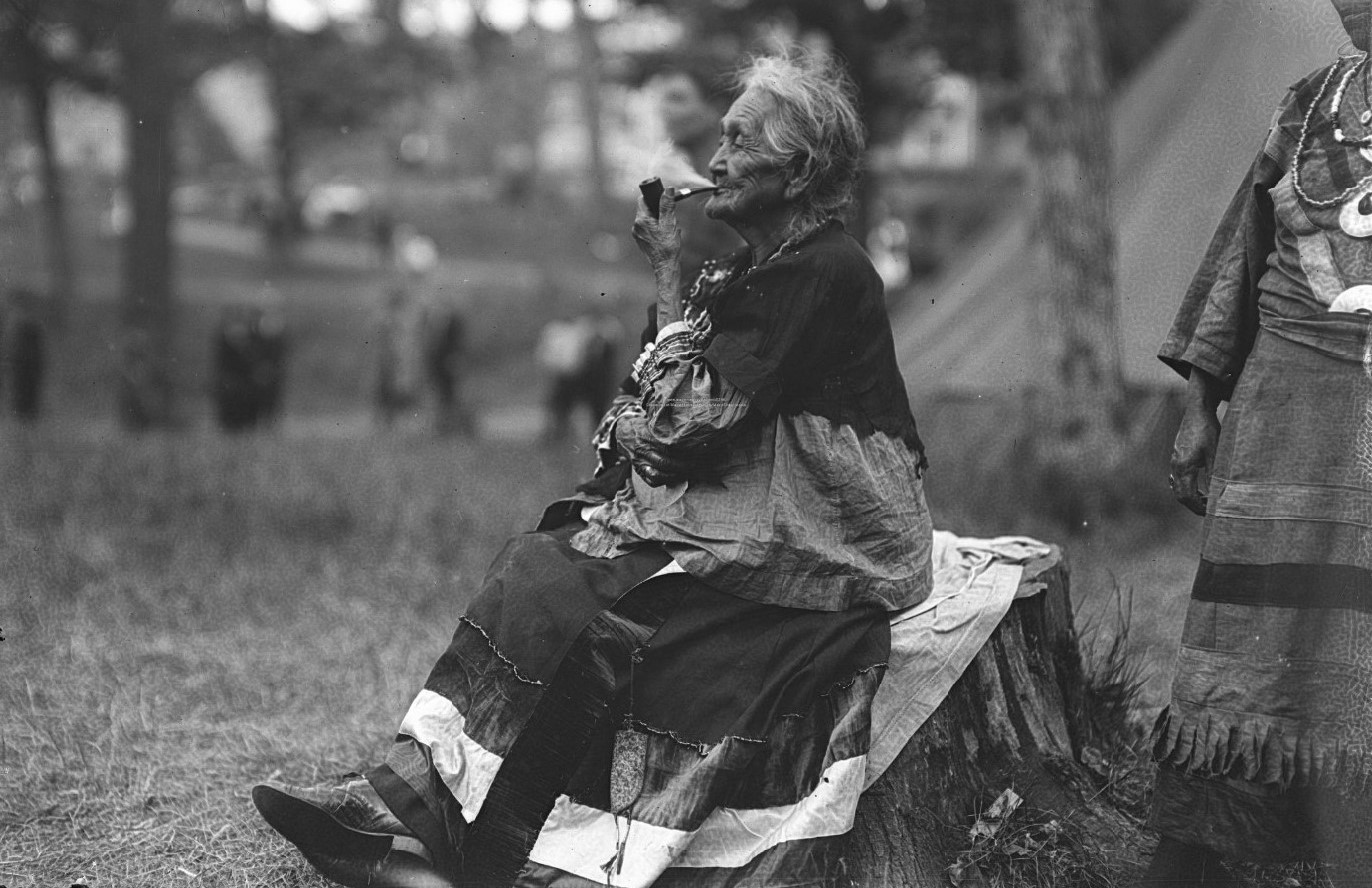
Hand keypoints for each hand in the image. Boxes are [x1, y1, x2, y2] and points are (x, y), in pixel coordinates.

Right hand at [615, 412, 691, 486]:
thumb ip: (668, 430)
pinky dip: (664, 482)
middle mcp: (644, 451)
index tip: (696, 452)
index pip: (669, 447)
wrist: (624, 434)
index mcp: (648, 437)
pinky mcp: (638, 470)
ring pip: (658, 475)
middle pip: (665, 462)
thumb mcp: (654, 424)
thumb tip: (689, 434)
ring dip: (674, 476)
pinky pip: (651, 481)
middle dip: (682, 466)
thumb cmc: (644, 427)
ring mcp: (640, 462)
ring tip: (686, 473)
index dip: (684, 452)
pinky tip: (673, 478)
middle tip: (694, 465)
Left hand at [632, 188, 683, 327]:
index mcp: (641, 220)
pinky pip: (649, 227)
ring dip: (660, 219)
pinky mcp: (642, 240)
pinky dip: (658, 227)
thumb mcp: (670, 224)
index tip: (664, 198)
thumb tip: (668, 190)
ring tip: (669, 228)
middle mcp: (636, 226)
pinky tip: (666, 234)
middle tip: (670, 216)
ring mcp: (638, 234)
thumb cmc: (668, 248)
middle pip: (647, 209)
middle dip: (660, 209)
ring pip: (649, 218)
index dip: (654, 196)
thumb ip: (667, 205)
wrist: (665, 267)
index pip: (643, 199)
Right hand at [1170, 400, 1219, 515]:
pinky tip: (1199, 487)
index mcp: (1184, 467)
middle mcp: (1176, 466)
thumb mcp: (1216, 452)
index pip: (1188, 496)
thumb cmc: (1208, 429)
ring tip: (1207, 500)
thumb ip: (1215, 474)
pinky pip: (1178, 479)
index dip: (1199, 508)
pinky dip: (1187, 487)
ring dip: (1190, 497)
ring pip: (1178, 488)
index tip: (1211, 513)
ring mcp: (1174, 462)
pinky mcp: (1177, 457)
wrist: (1197, 410)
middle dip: (1194, 505)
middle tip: (1209, 510)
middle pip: (1180, 495)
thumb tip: (1217, 494)